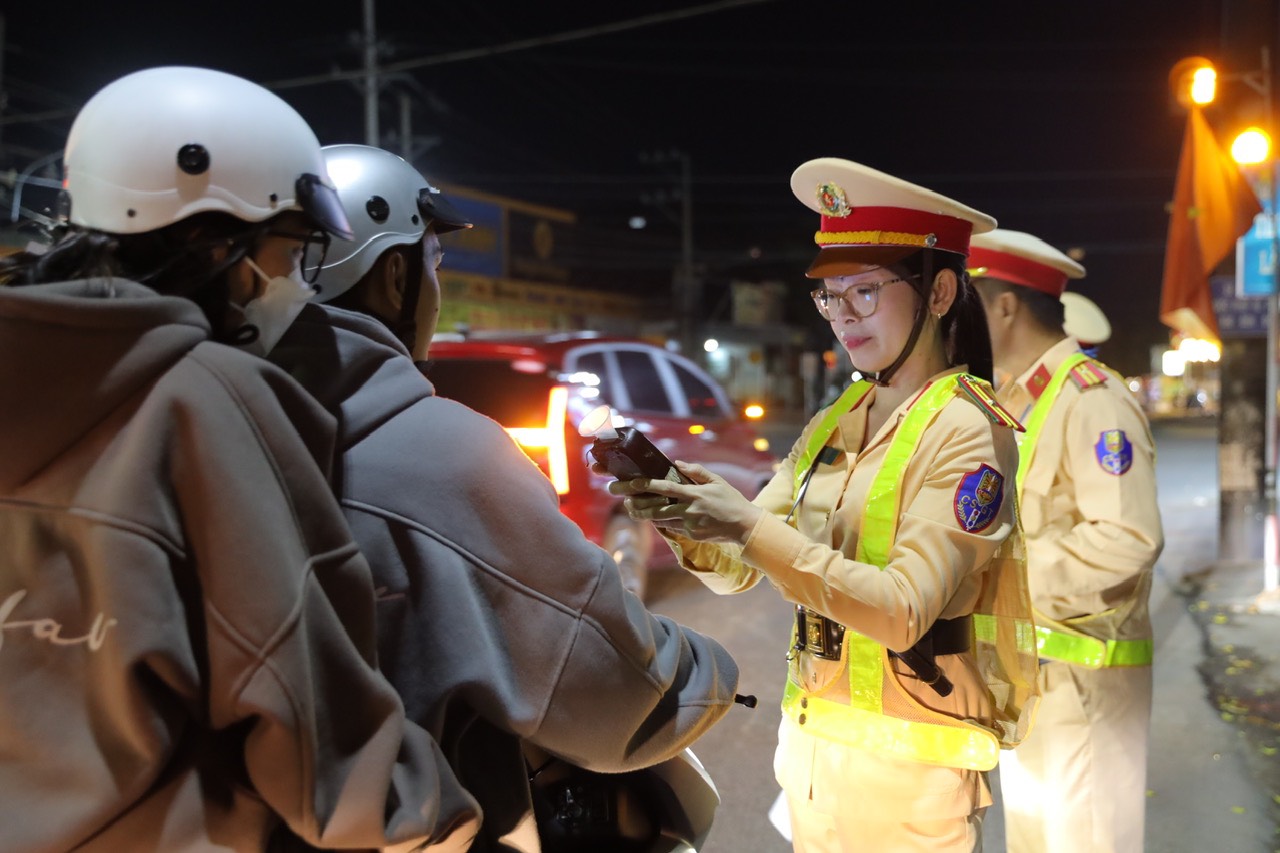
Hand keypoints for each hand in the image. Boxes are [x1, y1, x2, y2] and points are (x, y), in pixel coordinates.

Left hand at [607, 461, 761, 544]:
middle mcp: (689, 510)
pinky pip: (673, 528)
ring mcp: (689, 524)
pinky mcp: (692, 535)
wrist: (744, 526)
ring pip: (661, 520)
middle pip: (657, 509)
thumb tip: (677, 463)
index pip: (665, 488)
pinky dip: (663, 522)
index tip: (631, 484)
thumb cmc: (731, 500)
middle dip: (638, 505)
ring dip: (646, 515)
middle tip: (624, 501)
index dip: (646, 486)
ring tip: (633, 510)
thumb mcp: (717, 481)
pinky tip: (653, 517)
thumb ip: (696, 471)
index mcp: (694, 494)